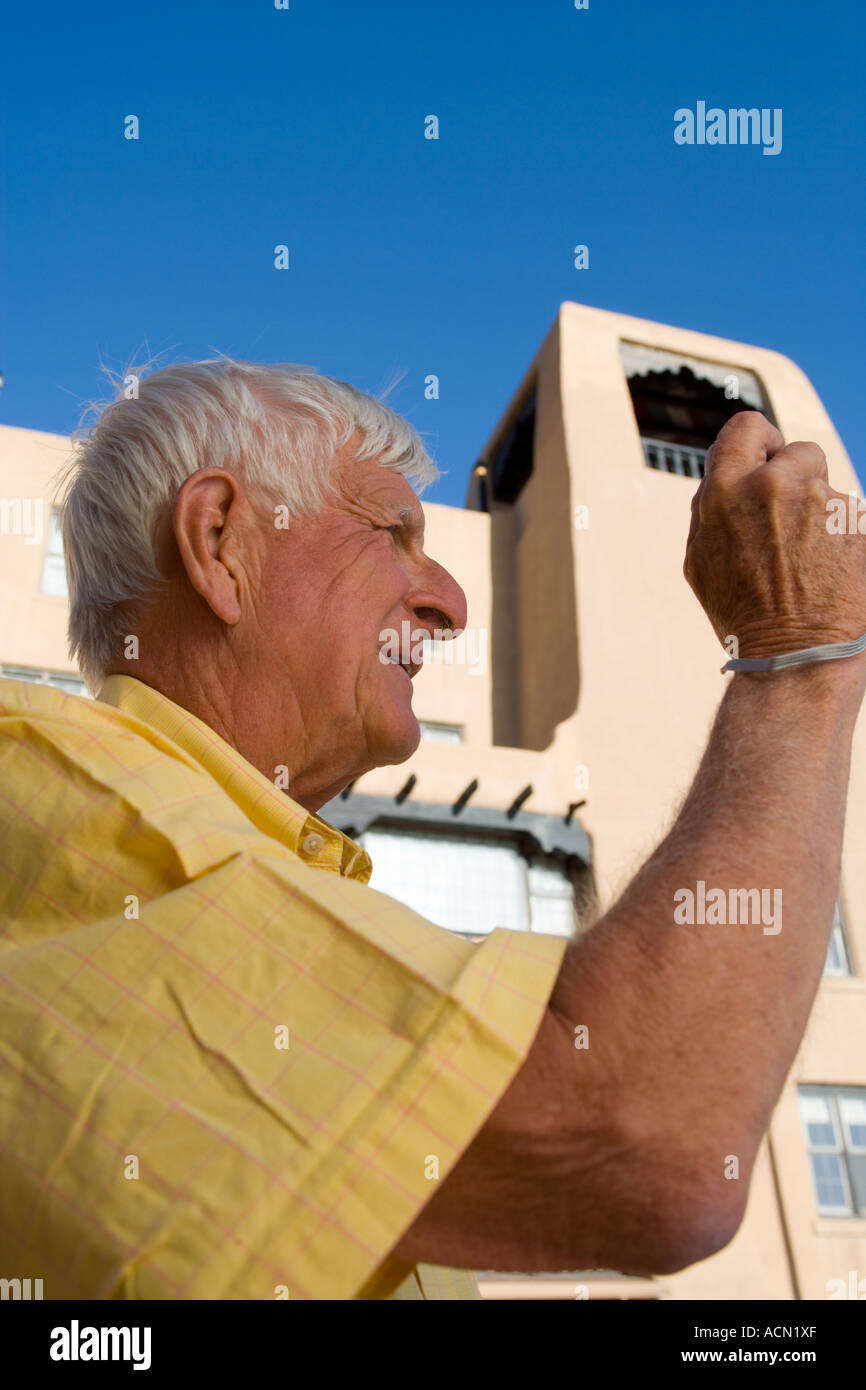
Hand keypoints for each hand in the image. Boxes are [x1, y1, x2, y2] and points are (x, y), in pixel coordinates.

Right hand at [684, 411, 865, 662]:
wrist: (795, 654)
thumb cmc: (741, 612)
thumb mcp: (700, 558)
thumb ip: (712, 505)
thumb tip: (726, 473)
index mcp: (727, 489)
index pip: (747, 426)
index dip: (759, 441)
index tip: (766, 458)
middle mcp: (776, 484)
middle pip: (797, 452)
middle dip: (795, 479)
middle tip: (789, 522)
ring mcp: (825, 501)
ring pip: (828, 489)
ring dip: (820, 513)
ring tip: (808, 560)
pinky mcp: (861, 521)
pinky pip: (852, 517)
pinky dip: (844, 538)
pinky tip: (831, 572)